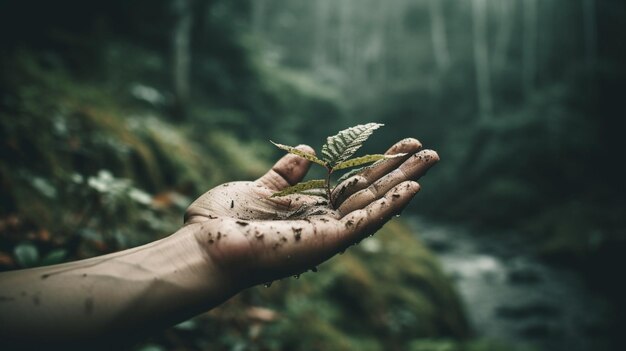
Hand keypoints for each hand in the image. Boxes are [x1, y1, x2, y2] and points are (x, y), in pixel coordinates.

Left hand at [184, 138, 438, 287]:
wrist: (204, 247)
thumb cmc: (222, 223)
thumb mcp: (258, 187)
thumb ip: (284, 174)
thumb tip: (304, 152)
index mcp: (307, 209)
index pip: (350, 183)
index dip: (374, 164)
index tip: (397, 145)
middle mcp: (322, 221)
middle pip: (369, 190)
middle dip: (398, 169)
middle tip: (428, 149)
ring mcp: (327, 232)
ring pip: (375, 202)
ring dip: (404, 181)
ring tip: (431, 158)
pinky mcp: (329, 241)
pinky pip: (367, 221)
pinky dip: (391, 205)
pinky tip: (413, 188)